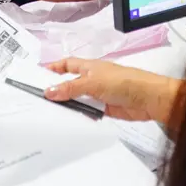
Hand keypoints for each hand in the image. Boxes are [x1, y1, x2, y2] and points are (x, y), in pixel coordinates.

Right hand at [44, 58, 183, 123]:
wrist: (148, 99)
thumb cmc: (123, 82)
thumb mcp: (93, 82)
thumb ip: (70, 88)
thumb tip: (49, 91)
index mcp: (89, 66)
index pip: (67, 64)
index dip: (54, 68)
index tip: (38, 75)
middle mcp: (92, 79)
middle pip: (70, 83)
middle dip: (57, 90)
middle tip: (39, 99)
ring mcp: (98, 94)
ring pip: (77, 99)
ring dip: (68, 105)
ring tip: (49, 113)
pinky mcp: (104, 109)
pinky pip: (87, 111)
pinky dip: (79, 115)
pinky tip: (69, 120)